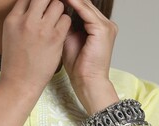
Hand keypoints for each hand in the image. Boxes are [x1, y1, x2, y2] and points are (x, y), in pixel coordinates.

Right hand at [0, 0, 72, 94]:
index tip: (40, 6)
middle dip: (49, 1)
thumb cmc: (15, 63)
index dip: (36, 0)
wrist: (20, 85)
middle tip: (50, 11)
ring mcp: (42, 30)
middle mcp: (27, 21)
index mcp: (12, 19)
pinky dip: (65, 23)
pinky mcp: (55, 39)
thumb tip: (32, 4)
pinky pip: (66, 19)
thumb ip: (20, 18)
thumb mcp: (10, 36)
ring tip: (55, 23)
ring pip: (58, 5)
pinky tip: (60, 32)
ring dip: (59, 11)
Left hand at [60, 0, 121, 116]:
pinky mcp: (102, 29)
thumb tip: (54, 14)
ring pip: (85, 4)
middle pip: (85, 2)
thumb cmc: (78, 69)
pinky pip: (85, 11)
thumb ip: (65, 27)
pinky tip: (62, 0)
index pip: (83, 7)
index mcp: (99, 27)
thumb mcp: (69, 41)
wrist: (87, 83)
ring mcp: (106, 26)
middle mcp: (105, 24)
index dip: (67, 1)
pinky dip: (73, 4)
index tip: (52, 0)